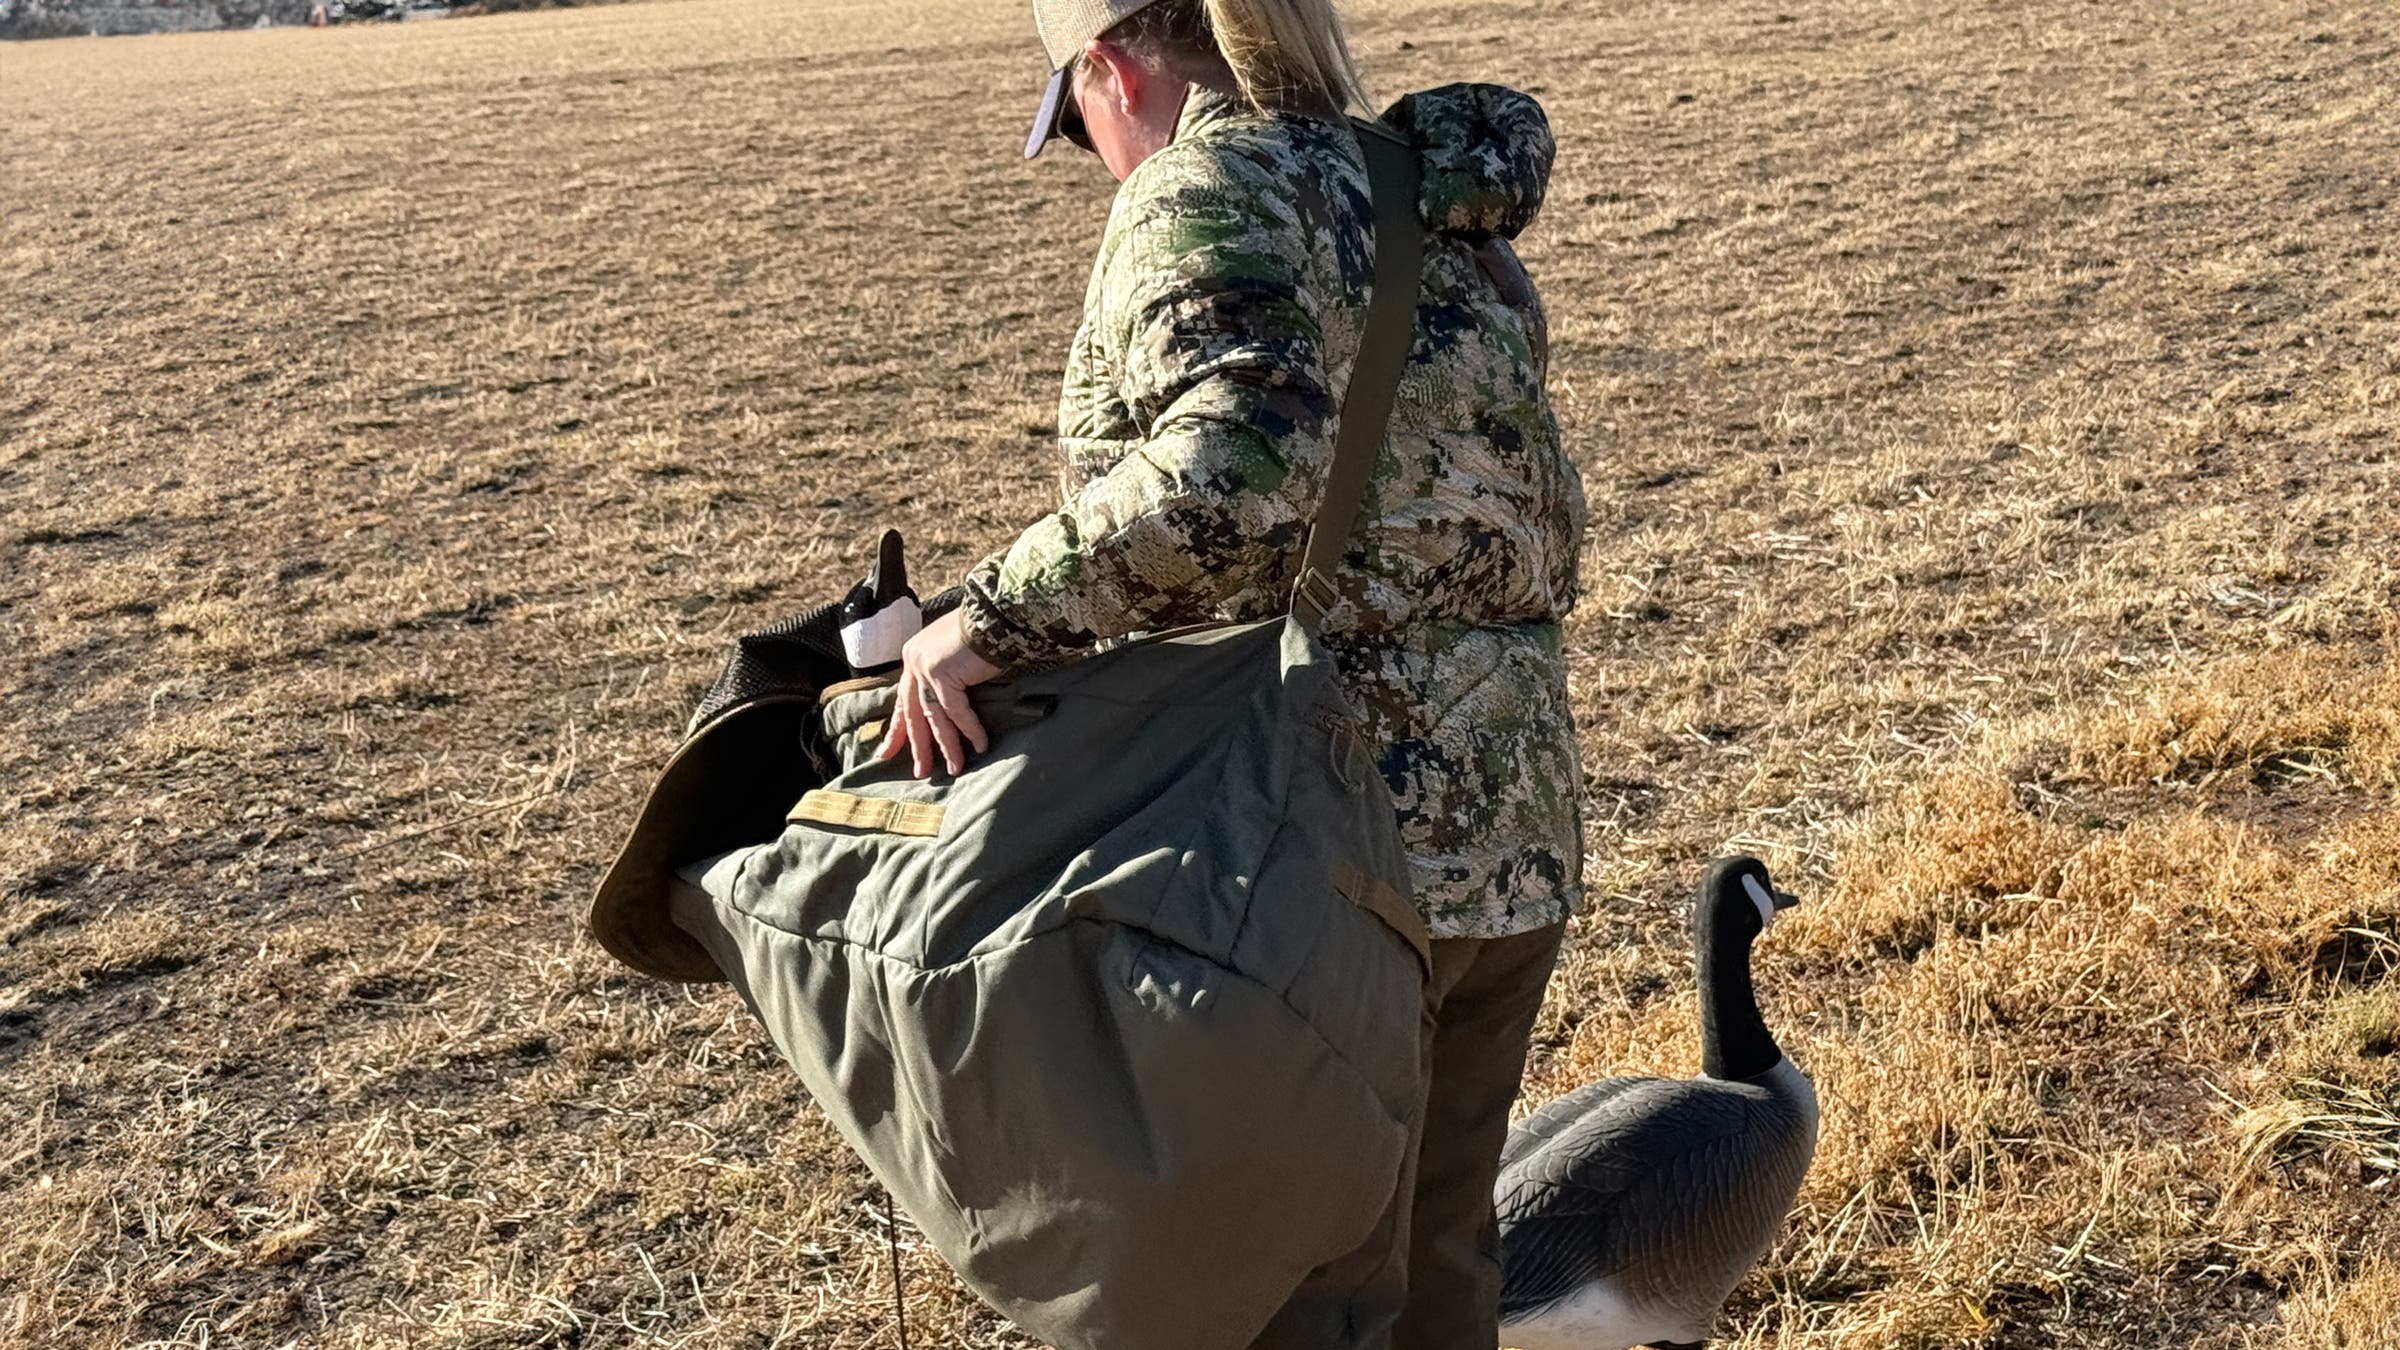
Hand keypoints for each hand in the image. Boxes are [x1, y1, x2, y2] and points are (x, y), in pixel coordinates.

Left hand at [876, 610, 1002, 776]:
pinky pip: (957, 711)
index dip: (898, 728)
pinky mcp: (942, 675)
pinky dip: (970, 730)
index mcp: (913, 656)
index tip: (889, 752)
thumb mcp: (954, 652)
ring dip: (947, 745)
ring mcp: (925, 668)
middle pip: (914, 712)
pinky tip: (980, 745)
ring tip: (954, 768)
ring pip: (934, 717)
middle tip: (920, 771)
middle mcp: (914, 662)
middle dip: (917, 745)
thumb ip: (944, 673)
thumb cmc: (981, 631)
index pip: (903, 699)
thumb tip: (949, 702)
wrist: (995, 614)